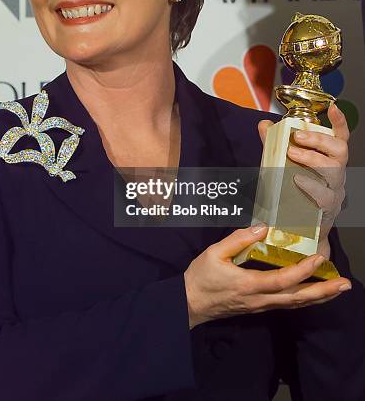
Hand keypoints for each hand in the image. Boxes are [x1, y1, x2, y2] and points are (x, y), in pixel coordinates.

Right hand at [183, 224, 351, 328]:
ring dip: (319, 297)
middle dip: (323, 291)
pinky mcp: (259, 307)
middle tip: (345, 284)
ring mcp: (261, 306)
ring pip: (295, 304)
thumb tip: (263, 228)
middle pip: (298, 299)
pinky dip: (305, 299)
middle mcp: (260, 299)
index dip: (303, 270)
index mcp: (249, 284)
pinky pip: (287, 305)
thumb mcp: (213, 253)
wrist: (190, 304)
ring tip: (338, 289)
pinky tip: (314, 293)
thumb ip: (238, 239)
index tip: (319, 258)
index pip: (283, 280)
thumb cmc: (201, 277)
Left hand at [258, 103, 348, 257]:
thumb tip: (264, 124)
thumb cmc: (294, 192)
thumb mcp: (283, 165)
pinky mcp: (327, 209)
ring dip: (313, 159)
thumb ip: (274, 145)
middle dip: (320, 140)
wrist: (300, 229)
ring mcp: (334, 191)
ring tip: (292, 154)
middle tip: (298, 137)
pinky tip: (297, 180)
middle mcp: (337, 174)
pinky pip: (324, 196)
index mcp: (329, 160)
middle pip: (340, 152)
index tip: (333, 107)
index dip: (339, 122)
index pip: (340, 138)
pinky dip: (310, 186)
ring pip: (334, 171)